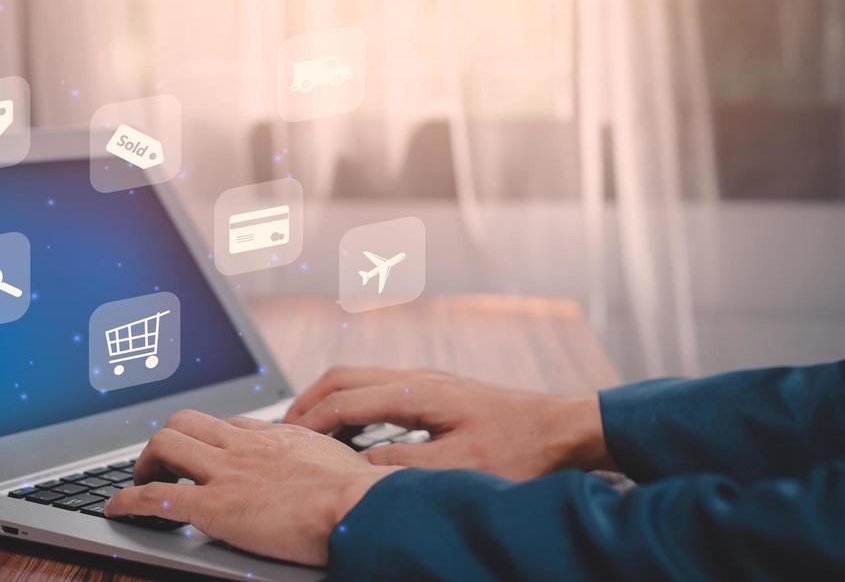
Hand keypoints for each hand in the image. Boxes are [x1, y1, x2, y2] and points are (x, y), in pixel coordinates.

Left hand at [105, 409, 398, 565]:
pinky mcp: (214, 507)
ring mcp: (226, 473)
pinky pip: (158, 497)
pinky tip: (117, 508)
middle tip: (159, 465)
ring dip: (143, 464)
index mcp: (273, 435)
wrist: (360, 506)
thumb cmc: (361, 490)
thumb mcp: (339, 459)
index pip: (226, 424)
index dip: (207, 439)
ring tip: (137, 482)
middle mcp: (243, 446)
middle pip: (185, 423)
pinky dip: (128, 500)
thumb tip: (329, 465)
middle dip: (164, 442)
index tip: (202, 452)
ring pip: (165, 446)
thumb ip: (319, 457)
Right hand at [284, 367, 611, 478]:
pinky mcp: (437, 390)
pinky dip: (352, 402)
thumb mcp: (459, 467)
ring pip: (361, 378)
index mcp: (418, 392)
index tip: (284, 440)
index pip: (346, 400)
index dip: (311, 420)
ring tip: (307, 428)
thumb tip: (357, 467)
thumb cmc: (519, 449)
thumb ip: (404, 466)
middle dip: (309, 400)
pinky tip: (351, 427)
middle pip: (345, 377)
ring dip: (329, 399)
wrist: (563, 428)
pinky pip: (379, 387)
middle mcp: (418, 377)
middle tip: (282, 428)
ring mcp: (427, 380)